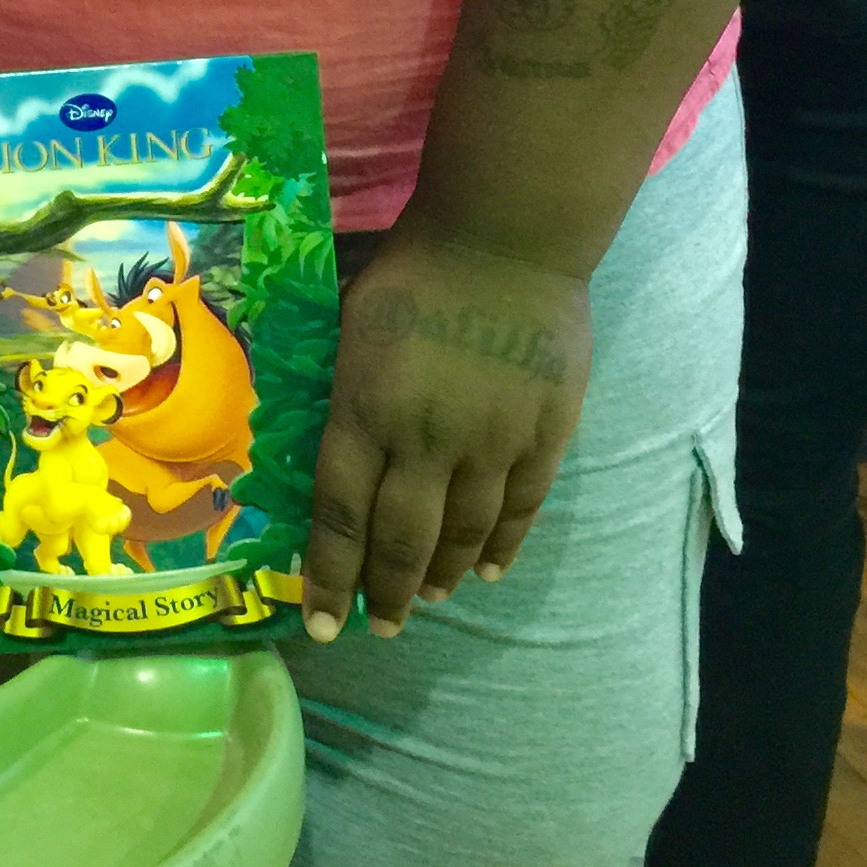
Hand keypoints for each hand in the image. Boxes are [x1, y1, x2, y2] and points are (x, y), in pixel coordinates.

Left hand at [302, 228, 590, 639]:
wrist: (507, 239)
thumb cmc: (414, 269)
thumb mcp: (350, 324)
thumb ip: (345, 390)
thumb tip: (327, 434)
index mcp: (366, 412)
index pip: (340, 516)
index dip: (330, 577)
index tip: (323, 626)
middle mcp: (425, 443)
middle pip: (402, 541)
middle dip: (386, 594)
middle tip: (380, 627)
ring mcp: (490, 445)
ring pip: (463, 534)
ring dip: (441, 577)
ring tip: (427, 602)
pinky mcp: (542, 436)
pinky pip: (520, 509)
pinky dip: (501, 546)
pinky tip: (485, 570)